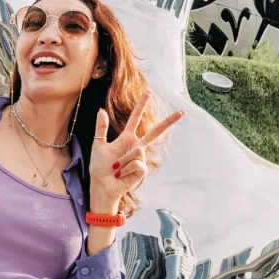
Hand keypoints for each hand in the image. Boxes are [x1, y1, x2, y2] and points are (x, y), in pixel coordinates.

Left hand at [89, 92, 183, 212]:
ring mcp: (140, 158)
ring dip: (123, 161)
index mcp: (126, 138)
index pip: (135, 119)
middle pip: (155, 132)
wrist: (101, 186)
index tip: (148, 93)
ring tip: (116, 168)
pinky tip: (121, 175)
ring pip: (138, 151)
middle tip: (181, 112)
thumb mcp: (98, 145)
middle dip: (168, 122)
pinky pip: (137, 163)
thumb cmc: (99, 168)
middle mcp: (136, 146)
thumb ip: (101, 128)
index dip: (141, 106)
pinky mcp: (142, 169)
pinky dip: (126, 169)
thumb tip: (101, 110)